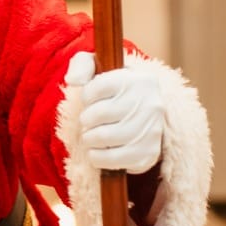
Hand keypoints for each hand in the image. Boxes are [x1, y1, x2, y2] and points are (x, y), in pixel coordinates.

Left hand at [65, 51, 163, 173]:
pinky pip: (112, 159)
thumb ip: (82, 65)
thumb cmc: (113, 91)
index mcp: (138, 80)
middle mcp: (150, 103)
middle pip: (99, 114)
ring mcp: (152, 130)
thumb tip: (73, 80)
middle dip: (86, 119)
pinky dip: (97, 157)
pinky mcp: (148, 153)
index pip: (97, 87)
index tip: (92, 100)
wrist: (141, 116)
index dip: (87, 96)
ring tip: (92, 135)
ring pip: (104, 137)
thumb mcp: (99, 68)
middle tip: (90, 121)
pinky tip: (98, 150)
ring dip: (89, 138)